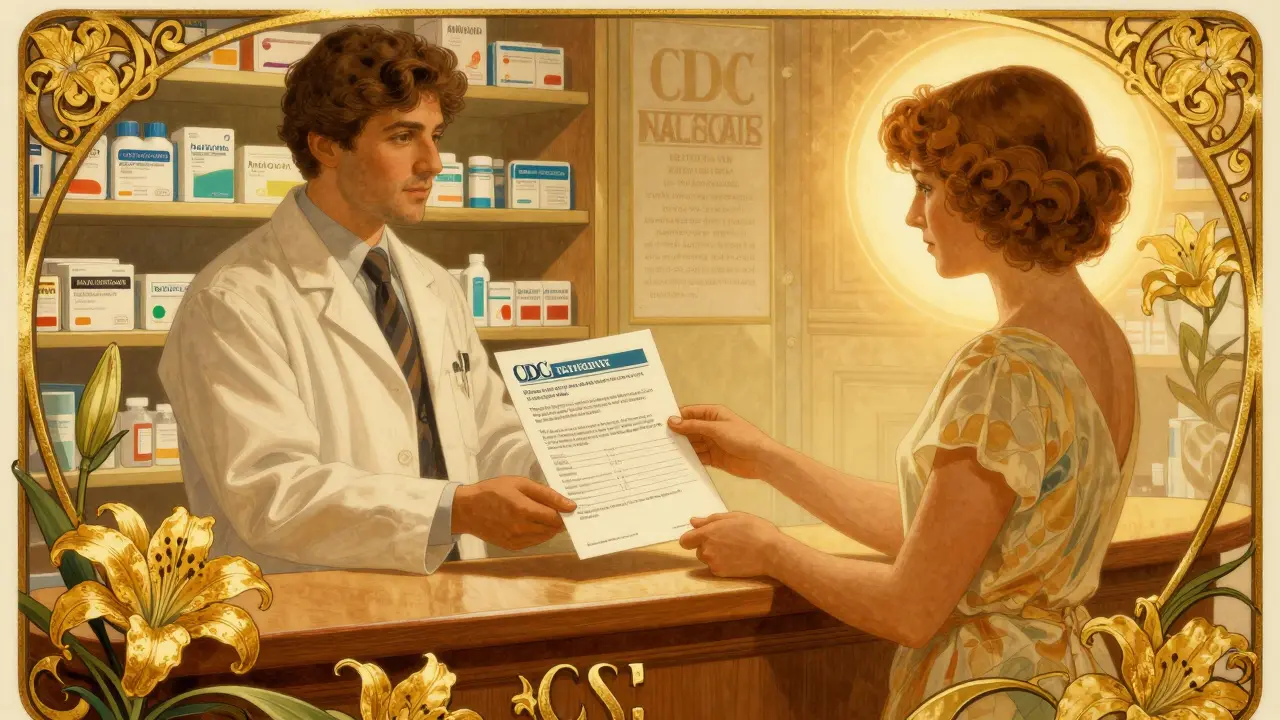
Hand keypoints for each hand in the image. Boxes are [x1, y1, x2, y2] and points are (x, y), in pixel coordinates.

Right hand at [452, 476, 575, 549]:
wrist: (467, 509)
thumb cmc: (493, 491)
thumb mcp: (520, 484)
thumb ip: (547, 494)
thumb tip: (571, 506)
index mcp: (525, 511)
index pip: (556, 518)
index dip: (564, 513)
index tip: (566, 507)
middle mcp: (522, 529)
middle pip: (552, 529)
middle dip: (557, 520)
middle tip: (555, 509)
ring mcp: (516, 540)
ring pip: (545, 537)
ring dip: (548, 527)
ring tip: (542, 514)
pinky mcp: (512, 546)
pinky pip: (533, 542)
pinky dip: (537, 533)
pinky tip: (531, 522)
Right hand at [667, 404, 777, 479]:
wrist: (762, 460)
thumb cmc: (743, 438)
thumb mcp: (716, 429)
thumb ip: (694, 426)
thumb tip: (672, 421)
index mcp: (713, 414)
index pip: (689, 413)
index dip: (675, 417)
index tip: (657, 423)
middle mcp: (711, 427)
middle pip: (689, 430)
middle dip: (675, 435)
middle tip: (656, 440)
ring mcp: (712, 443)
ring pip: (692, 445)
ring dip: (681, 449)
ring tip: (663, 453)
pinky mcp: (714, 458)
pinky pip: (698, 458)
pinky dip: (689, 460)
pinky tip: (677, 463)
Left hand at [678, 512, 784, 577]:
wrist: (772, 552)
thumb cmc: (755, 529)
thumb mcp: (733, 517)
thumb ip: (710, 520)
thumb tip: (693, 522)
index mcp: (707, 533)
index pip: (685, 540)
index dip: (692, 538)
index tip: (702, 536)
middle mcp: (707, 550)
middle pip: (698, 549)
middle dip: (708, 545)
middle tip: (728, 539)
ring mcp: (713, 564)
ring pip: (707, 559)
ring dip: (715, 554)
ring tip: (735, 549)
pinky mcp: (721, 574)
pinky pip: (716, 567)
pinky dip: (723, 563)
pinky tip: (737, 558)